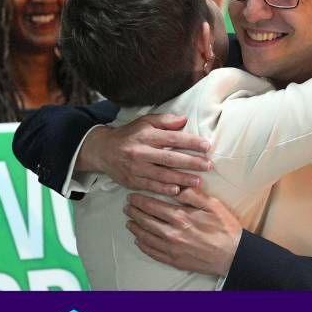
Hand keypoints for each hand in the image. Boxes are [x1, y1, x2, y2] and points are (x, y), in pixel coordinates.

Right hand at [78, 114, 211, 194]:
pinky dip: (164, 190)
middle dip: (191, 163)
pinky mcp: (132, 181)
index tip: (207, 146)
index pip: (173, 138)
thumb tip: (184, 120)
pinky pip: (150, 186)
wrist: (103, 150)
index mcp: (146, 135)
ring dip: (182, 179)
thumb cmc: (129, 135)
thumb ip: (165, 121)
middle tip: (208, 166)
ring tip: (198, 181)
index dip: (191, 142)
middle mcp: (141, 151)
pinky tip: (177, 191)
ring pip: (162, 175)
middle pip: (170, 158)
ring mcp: (136, 168)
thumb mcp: (145, 122)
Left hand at [125, 188, 241, 275]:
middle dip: (134, 213)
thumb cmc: (225, 228)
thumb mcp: (213, 204)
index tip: (132, 196)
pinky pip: (153, 253)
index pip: (153, 206)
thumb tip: (177, 185)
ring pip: (146, 237)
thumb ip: (193, 194)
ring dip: (135, 228)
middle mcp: (172, 233)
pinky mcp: (174, 261)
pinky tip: (139, 241)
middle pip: (146, 221)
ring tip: (129, 222)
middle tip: (127, 207)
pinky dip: (143, 246)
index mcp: (181, 217)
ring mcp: (172, 249)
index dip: (140, 200)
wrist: (233, 254)